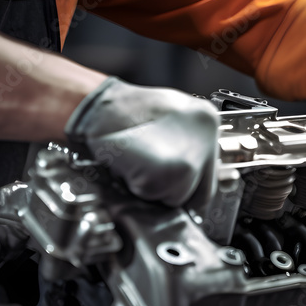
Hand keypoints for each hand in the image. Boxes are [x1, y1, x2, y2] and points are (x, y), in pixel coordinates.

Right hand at [65, 77, 219, 210]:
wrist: (95, 108)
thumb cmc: (121, 115)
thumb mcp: (165, 120)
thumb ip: (184, 146)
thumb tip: (191, 172)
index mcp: (207, 119)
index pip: (211, 170)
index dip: (189, 182)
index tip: (175, 184)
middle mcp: (207, 135)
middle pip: (202, 189)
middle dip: (175, 189)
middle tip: (150, 173)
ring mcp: (194, 155)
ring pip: (182, 196)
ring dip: (157, 190)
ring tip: (138, 165)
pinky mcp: (177, 171)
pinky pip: (163, 197)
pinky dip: (144, 190)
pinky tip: (132, 168)